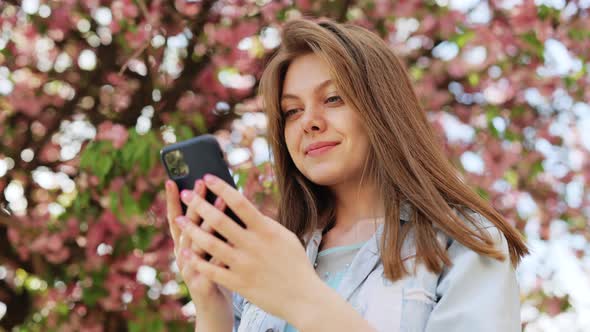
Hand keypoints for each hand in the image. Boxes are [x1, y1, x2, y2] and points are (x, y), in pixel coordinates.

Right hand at [165, 179, 232, 322]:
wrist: (213, 312)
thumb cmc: (216, 275)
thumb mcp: (209, 251)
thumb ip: (212, 231)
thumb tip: (220, 199)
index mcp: (183, 247)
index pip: (175, 219)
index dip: (173, 201)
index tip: (172, 180)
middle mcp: (183, 257)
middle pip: (187, 227)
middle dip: (194, 204)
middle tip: (200, 183)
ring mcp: (191, 272)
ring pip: (198, 244)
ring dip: (209, 222)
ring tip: (220, 202)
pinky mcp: (203, 286)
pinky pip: (214, 266)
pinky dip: (223, 250)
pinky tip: (233, 237)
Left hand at [176, 174, 320, 321]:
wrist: (303, 297)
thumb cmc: (294, 263)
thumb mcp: (284, 236)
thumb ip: (263, 223)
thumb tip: (245, 208)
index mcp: (266, 230)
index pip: (239, 202)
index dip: (221, 188)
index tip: (207, 177)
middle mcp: (253, 245)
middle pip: (219, 220)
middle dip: (199, 204)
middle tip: (185, 194)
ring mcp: (244, 265)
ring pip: (210, 243)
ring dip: (192, 229)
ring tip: (179, 219)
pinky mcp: (238, 283)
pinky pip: (211, 270)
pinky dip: (196, 260)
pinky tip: (185, 252)